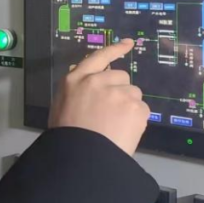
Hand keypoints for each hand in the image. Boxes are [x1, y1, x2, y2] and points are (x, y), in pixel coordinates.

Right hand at [49, 39, 150, 154]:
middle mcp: (97, 81)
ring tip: (117, 126)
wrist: (80, 158)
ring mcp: (118, 92)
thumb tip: (92, 84)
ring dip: (129, 106)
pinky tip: (124, 132)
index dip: (115, 50)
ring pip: (133, 93)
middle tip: (112, 112)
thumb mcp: (61, 106)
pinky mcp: (134, 107)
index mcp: (75, 80)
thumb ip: (77, 91)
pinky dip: (137, 120)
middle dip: (120, 90)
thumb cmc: (66, 137)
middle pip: (121, 77)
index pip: (98, 57)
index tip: (128, 44)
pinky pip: (142, 109)